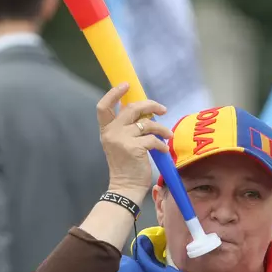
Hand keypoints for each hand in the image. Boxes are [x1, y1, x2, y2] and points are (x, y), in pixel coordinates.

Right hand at [96, 84, 172, 199]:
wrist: (126, 187)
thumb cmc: (126, 166)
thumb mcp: (120, 143)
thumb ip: (127, 127)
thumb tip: (144, 112)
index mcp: (106, 130)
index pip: (103, 106)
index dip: (114, 93)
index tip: (126, 85)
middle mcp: (112, 132)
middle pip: (131, 108)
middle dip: (150, 105)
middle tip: (162, 109)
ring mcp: (122, 139)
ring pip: (147, 124)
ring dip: (161, 128)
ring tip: (168, 135)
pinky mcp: (134, 148)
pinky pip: (153, 139)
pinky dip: (161, 143)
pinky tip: (163, 150)